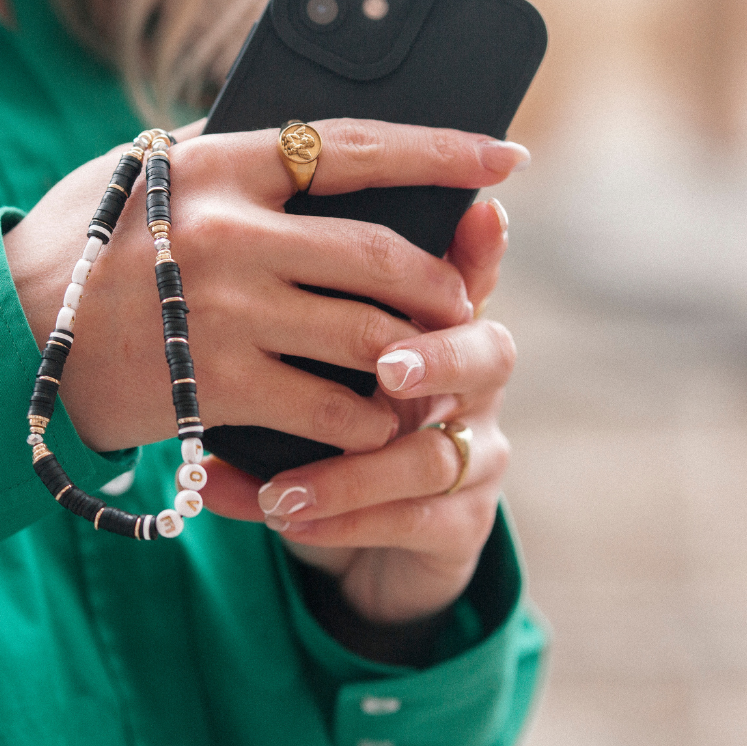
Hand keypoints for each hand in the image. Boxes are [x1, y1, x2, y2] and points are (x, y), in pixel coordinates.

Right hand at [4, 117, 523, 464]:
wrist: (8, 337)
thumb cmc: (84, 245)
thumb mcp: (145, 172)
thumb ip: (226, 150)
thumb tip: (310, 138)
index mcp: (220, 166)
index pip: (355, 146)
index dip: (442, 149)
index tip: (504, 155)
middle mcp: (231, 234)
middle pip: (383, 255)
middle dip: (441, 282)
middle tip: (460, 299)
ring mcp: (228, 313)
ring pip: (371, 336)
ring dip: (416, 356)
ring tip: (428, 366)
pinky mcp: (218, 387)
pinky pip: (330, 406)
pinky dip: (367, 418)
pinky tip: (373, 422)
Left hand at [202, 194, 517, 623]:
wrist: (357, 531)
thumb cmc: (338, 421)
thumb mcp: (322, 359)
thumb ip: (310, 310)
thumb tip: (257, 249)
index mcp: (443, 332)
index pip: (469, 279)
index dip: (481, 249)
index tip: (479, 213)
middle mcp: (473, 387)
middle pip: (489, 355)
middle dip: (440, 356)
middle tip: (386, 367)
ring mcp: (478, 456)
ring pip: (436, 458)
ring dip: (353, 473)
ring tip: (280, 488)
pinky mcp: (463, 524)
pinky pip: (411, 523)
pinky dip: (337, 521)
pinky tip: (272, 513)